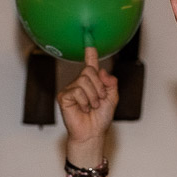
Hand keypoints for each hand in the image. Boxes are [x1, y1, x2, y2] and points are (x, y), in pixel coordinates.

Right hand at [59, 47, 118, 163]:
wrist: (92, 134)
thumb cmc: (100, 118)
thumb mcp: (112, 99)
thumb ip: (111, 83)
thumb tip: (102, 71)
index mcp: (92, 82)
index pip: (90, 64)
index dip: (90, 53)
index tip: (90, 43)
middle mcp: (80, 83)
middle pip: (89, 71)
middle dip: (99, 87)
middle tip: (99, 101)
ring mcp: (71, 89)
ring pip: (84, 81)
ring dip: (93, 96)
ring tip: (92, 107)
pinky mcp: (64, 97)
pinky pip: (77, 91)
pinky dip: (84, 101)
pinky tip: (83, 109)